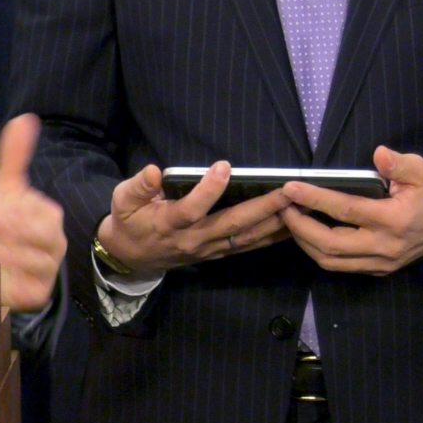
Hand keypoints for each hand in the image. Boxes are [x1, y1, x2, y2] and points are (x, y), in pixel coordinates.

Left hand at [0, 115, 67, 310]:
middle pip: (14, 232)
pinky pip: (14, 286)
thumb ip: (12, 157)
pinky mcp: (37, 294)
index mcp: (50, 215)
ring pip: (12, 259)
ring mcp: (49, 270)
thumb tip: (23, 119)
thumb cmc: (9, 223)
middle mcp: (55, 243)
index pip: (17, 208)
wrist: (5, 266)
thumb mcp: (7, 188)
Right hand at [99, 161, 291, 274]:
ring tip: (300, 205)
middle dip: (263, 207)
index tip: (224, 166)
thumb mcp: (122, 200)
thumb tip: (153, 171)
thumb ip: (138, 186)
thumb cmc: (129, 222)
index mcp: (169, 223)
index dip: (208, 189)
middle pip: (232, 224)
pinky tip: (293, 225)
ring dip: (276, 222)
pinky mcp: (219, 252)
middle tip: (287, 191)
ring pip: (247, 236)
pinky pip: (250, 245)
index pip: (191, 208)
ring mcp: (210, 248)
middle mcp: (194, 238)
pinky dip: (273, 236)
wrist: (133, 257)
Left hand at [281, 146, 422, 274]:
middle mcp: (386, 246)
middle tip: (283, 207)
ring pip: (331, 261)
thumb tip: (378, 154)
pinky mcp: (379, 270)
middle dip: (299, 227)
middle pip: (330, 244)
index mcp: (395, 220)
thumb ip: (399, 164)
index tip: (290, 188)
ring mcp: (382, 263)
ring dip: (304, 242)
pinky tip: (308, 234)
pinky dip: (319, 252)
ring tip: (290, 219)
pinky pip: (341, 266)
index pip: (346, 211)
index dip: (315, 199)